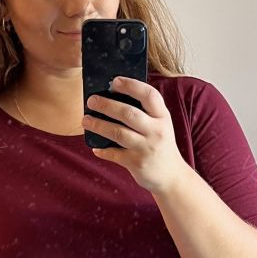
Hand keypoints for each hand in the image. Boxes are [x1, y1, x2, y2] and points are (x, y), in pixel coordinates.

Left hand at [83, 76, 186, 192]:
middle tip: (91, 100)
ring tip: (85, 120)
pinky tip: (95, 148)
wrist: (171, 176)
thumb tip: (113, 96)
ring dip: (98, 125)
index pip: (149, 95)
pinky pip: (114, 154)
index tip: (115, 81)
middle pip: (128, 113)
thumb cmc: (160, 144)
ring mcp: (146, 148)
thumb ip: (145, 112)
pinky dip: (103, 151)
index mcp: (162, 116)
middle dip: (107, 105)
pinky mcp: (137, 163)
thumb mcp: (160, 125)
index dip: (131, 86)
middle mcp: (156, 131)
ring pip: (118, 133)